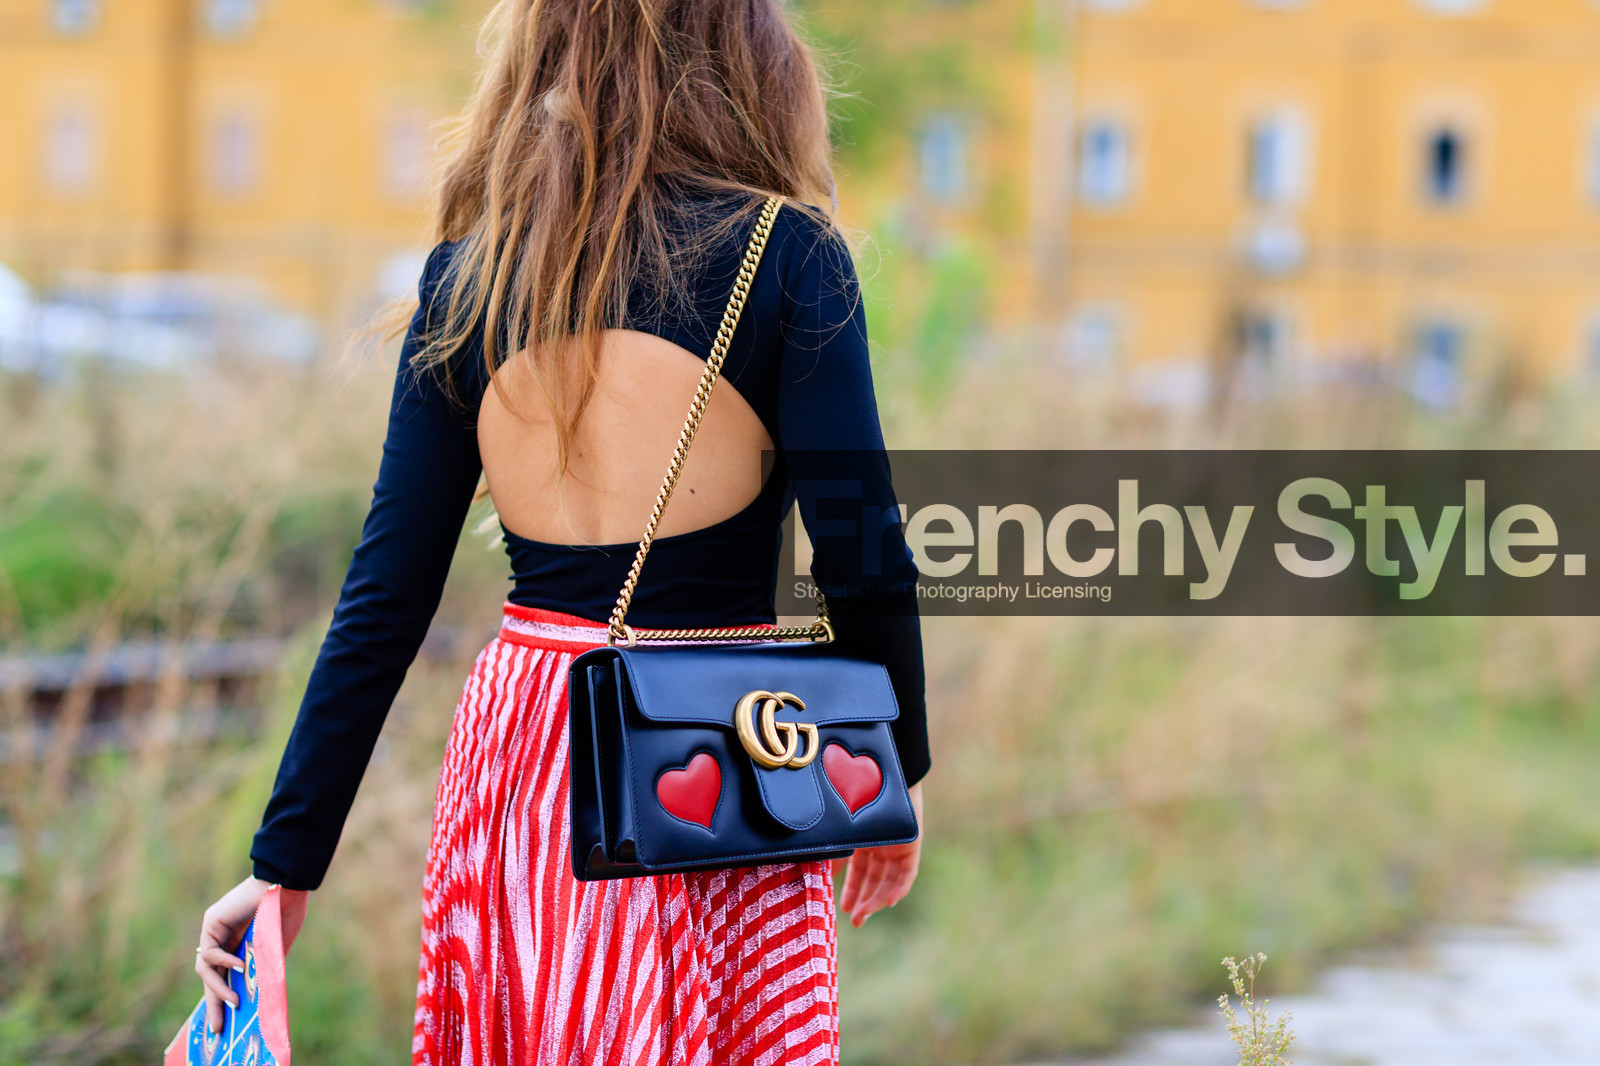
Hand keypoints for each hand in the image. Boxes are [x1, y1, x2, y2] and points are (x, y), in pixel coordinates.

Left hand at [191, 876, 308, 1034]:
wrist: (287, 884)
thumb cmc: (287, 910)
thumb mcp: (275, 947)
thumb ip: (262, 966)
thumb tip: (258, 994)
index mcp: (238, 941)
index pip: (224, 974)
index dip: (223, 996)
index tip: (227, 1019)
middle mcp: (222, 936)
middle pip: (211, 976)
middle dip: (214, 1003)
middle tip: (218, 1028)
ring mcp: (214, 929)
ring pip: (206, 969)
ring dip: (218, 989)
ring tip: (235, 1003)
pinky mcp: (211, 922)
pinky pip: (210, 953)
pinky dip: (224, 963)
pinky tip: (240, 968)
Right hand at [834, 782, 922, 927]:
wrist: (877, 774)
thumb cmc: (853, 796)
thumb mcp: (838, 830)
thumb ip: (829, 852)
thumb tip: (811, 873)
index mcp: (865, 838)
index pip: (858, 870)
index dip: (850, 889)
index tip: (839, 907)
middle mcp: (882, 844)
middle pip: (874, 879)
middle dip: (863, 901)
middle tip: (854, 921)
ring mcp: (898, 845)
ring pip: (888, 880)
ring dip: (876, 900)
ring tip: (862, 917)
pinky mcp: (911, 845)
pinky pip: (906, 874)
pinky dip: (897, 889)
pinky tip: (885, 903)